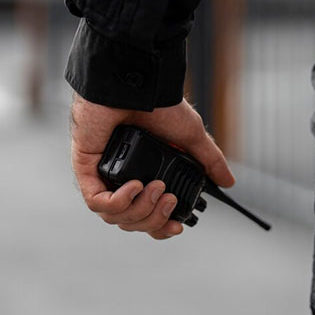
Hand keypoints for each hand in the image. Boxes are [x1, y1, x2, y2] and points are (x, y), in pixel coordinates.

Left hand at [70, 94, 234, 239]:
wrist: (138, 87)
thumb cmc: (159, 105)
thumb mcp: (190, 136)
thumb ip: (208, 161)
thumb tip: (228, 181)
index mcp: (143, 175)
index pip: (147, 216)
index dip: (161, 227)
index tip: (177, 226)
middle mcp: (121, 179)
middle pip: (132, 222)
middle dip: (154, 219)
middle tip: (167, 199)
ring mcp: (102, 175)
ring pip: (115, 217)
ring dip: (139, 210)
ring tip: (154, 188)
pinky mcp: (86, 169)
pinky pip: (96, 202)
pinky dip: (118, 201)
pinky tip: (134, 186)